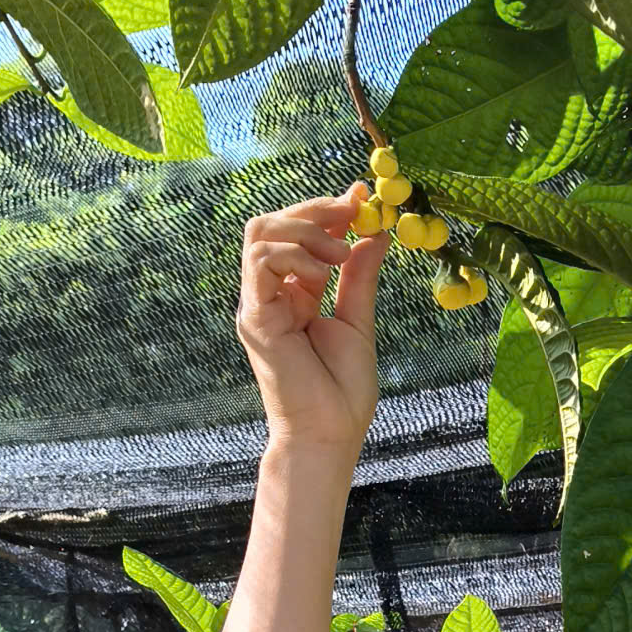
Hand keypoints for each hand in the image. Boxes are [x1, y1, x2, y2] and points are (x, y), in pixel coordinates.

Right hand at [236, 184, 386, 462]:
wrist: (327, 435)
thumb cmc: (342, 393)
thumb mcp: (358, 321)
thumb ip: (360, 277)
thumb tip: (376, 233)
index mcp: (294, 294)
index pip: (298, 234)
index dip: (326, 210)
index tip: (360, 197)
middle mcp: (271, 295)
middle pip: (272, 223)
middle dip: (312, 210)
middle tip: (351, 214)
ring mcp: (259, 305)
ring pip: (260, 234)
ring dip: (304, 230)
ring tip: (339, 254)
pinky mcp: (255, 318)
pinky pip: (261, 263)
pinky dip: (293, 255)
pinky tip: (322, 273)